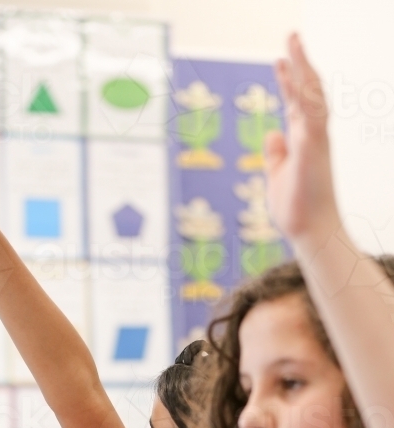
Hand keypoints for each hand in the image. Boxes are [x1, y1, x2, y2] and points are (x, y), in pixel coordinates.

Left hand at [265, 34, 340, 248]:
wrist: (312, 232)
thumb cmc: (298, 208)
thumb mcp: (277, 175)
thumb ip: (276, 154)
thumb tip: (272, 134)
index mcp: (302, 141)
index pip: (296, 102)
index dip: (290, 80)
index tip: (280, 60)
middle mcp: (312, 136)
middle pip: (307, 92)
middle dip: (300, 64)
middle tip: (292, 36)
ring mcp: (314, 143)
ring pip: (311, 99)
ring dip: (302, 73)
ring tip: (293, 47)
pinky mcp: (312, 153)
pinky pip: (311, 121)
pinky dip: (305, 102)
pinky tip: (297, 83)